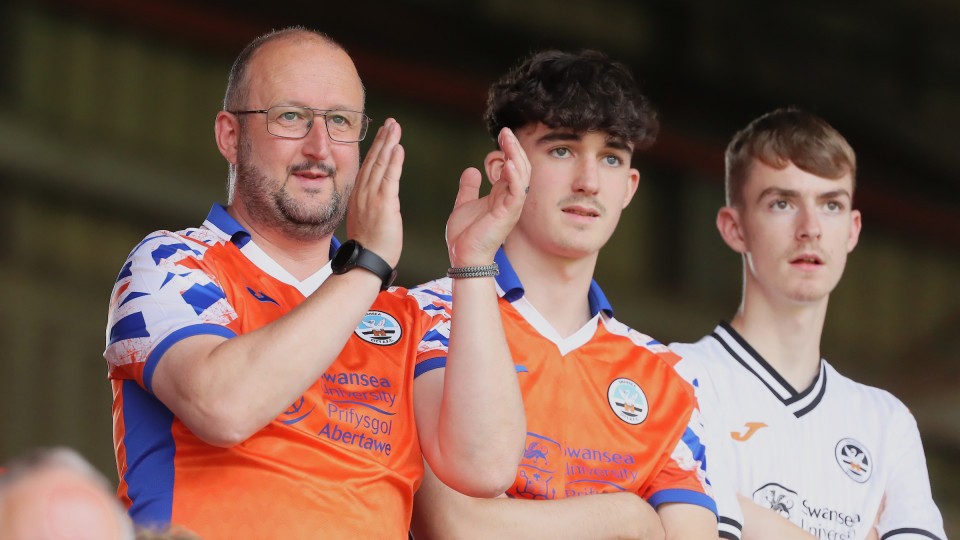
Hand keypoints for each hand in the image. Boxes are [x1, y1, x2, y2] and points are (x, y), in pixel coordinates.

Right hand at [347, 118, 403, 266]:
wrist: (367, 262)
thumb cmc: (370, 247)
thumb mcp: (365, 221)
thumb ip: (369, 206)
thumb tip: (374, 201)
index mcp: (359, 196)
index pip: (368, 167)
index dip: (376, 148)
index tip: (383, 134)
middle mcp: (363, 193)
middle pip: (373, 160)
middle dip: (382, 139)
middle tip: (391, 122)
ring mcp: (372, 197)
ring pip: (380, 165)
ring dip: (388, 144)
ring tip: (395, 127)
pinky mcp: (384, 204)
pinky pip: (389, 178)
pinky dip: (394, 162)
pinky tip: (398, 148)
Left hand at [446, 128, 528, 266]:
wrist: (463, 256)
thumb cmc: (465, 235)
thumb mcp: (464, 204)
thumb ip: (469, 188)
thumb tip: (471, 170)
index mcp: (500, 195)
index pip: (512, 167)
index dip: (508, 150)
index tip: (501, 136)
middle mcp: (509, 199)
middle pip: (520, 167)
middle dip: (514, 148)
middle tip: (506, 132)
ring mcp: (510, 207)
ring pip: (522, 176)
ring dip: (516, 157)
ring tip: (508, 140)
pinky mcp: (508, 215)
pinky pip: (516, 193)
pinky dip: (514, 177)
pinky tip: (508, 164)